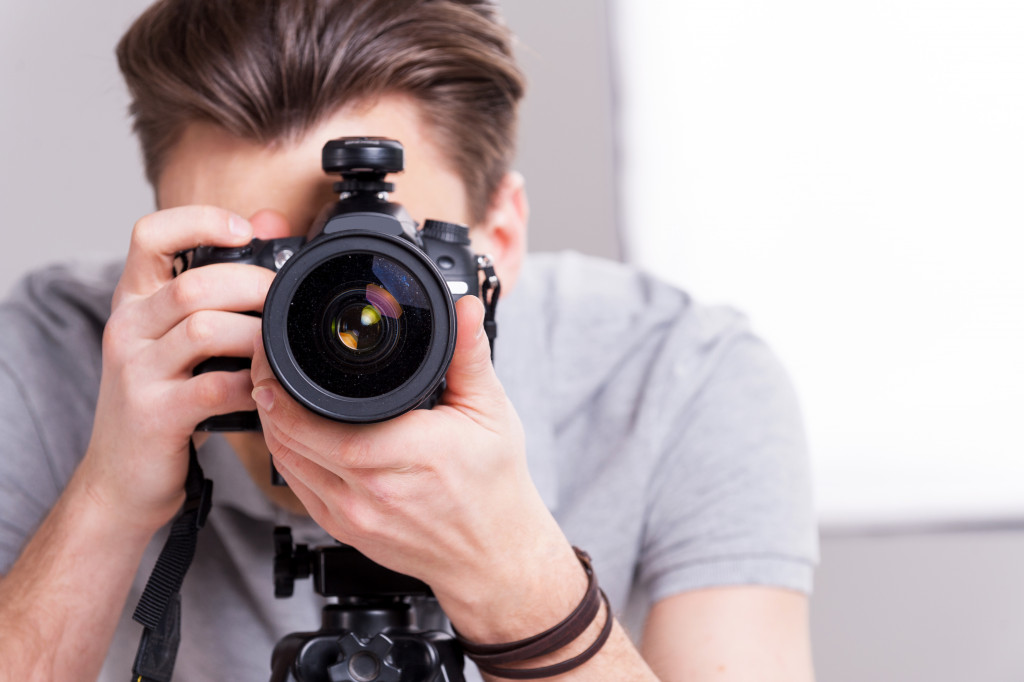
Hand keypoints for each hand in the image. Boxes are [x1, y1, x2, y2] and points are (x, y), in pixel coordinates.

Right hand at [81, 207, 283, 532]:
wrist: (122, 479)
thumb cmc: (164, 400)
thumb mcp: (181, 339)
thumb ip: (222, 285)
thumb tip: (271, 221)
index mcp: (135, 300)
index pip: (150, 235)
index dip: (200, 221)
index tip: (246, 231)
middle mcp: (128, 327)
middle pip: (194, 283)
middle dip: (255, 287)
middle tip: (287, 303)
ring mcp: (136, 370)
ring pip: (204, 328)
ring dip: (257, 335)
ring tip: (281, 348)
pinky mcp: (154, 414)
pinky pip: (214, 387)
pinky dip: (252, 385)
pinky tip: (268, 390)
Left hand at [251, 295, 587, 640]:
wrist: (492, 556)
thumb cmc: (494, 486)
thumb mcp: (490, 412)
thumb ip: (469, 355)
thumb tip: (462, 307)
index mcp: (401, 454)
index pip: (310, 417)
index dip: (280, 381)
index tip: (276, 351)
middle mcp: (367, 490)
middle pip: (285, 434)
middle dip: (268, 391)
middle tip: (271, 360)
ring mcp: (350, 515)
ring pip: (283, 461)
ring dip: (272, 423)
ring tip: (276, 389)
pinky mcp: (342, 531)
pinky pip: (296, 487)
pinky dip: (287, 454)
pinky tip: (292, 432)